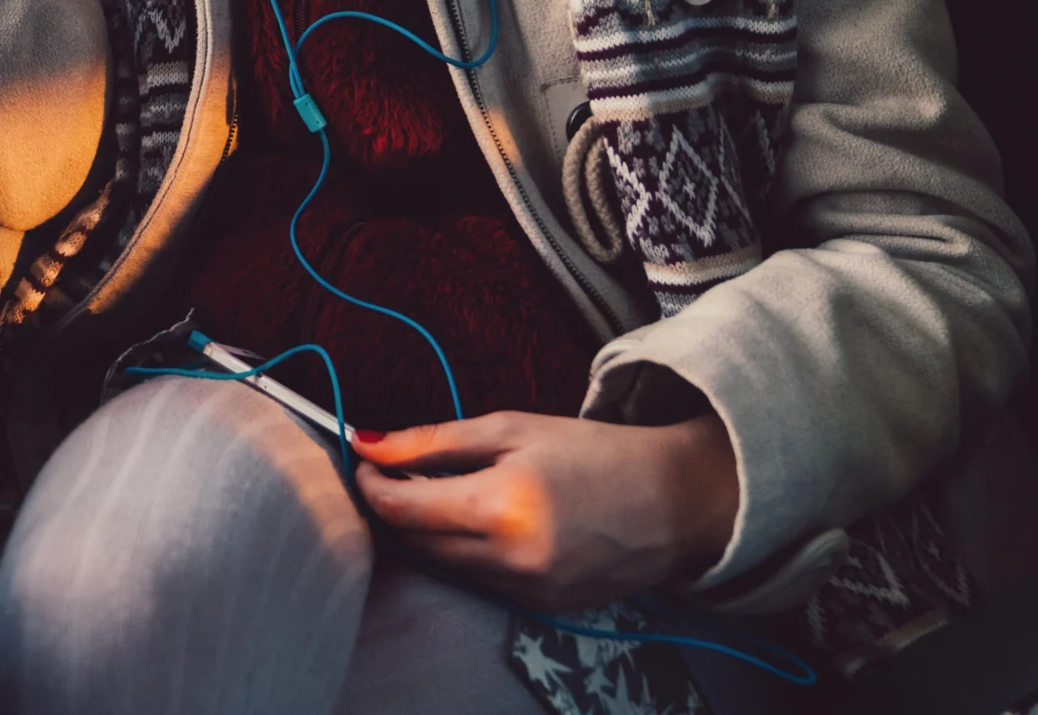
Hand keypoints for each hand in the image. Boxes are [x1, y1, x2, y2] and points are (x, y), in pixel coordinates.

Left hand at [351, 412, 739, 610]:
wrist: (673, 501)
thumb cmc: (592, 453)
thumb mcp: (510, 428)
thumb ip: (432, 440)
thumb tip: (365, 442)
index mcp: (503, 506)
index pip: (404, 510)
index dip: (373, 486)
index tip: (364, 462)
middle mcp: (513, 559)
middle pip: (418, 542)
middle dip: (396, 508)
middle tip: (395, 474)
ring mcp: (529, 591)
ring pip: (446, 565)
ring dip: (431, 532)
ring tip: (445, 493)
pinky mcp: (543, 608)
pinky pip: (481, 581)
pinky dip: (469, 552)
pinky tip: (486, 522)